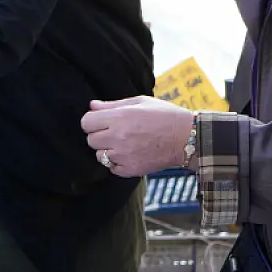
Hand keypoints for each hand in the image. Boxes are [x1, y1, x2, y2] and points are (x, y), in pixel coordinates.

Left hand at [80, 96, 194, 176]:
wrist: (186, 137)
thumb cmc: (164, 116)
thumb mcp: (139, 102)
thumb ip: (112, 105)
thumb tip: (92, 106)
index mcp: (119, 117)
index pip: (86, 122)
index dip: (92, 121)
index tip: (101, 122)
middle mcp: (118, 137)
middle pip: (91, 140)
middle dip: (99, 136)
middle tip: (115, 133)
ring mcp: (124, 155)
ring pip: (100, 156)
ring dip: (108, 150)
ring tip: (125, 144)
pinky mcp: (131, 169)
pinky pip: (112, 168)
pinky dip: (118, 163)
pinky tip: (131, 154)